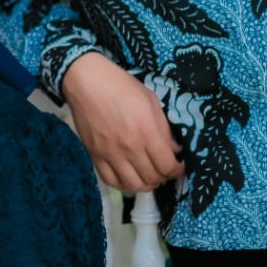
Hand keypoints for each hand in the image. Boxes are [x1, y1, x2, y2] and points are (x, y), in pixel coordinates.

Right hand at [62, 50, 181, 193]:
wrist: (86, 81)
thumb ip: (164, 128)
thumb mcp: (151, 101)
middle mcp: (129, 148)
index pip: (167, 165)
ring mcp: (110, 154)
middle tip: (165, 170)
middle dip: (164, 177)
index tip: (180, 166)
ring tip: (149, 177)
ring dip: (145, 185)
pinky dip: (123, 184)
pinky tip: (129, 177)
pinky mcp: (95, 155)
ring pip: (132, 185)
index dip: (177, 170)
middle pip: (152, 178)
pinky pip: (110, 180)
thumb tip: (174, 149)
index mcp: (146, 132)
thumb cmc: (121, 86)